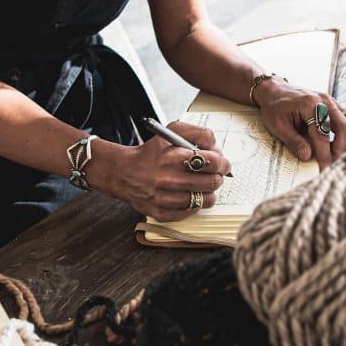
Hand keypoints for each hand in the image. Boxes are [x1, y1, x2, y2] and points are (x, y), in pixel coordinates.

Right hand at [102, 121, 231, 220]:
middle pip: (212, 182)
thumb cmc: (150, 153)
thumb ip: (197, 132)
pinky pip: (192, 212)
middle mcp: (168, 179)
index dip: (222, 162)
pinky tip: (189, 194)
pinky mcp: (162, 213)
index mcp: (172, 156)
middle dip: (218, 177)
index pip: (212, 161)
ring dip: (209, 192)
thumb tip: (215, 145)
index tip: (222, 163)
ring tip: (202, 185)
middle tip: (214, 174)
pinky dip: (195, 204)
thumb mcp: (170, 132)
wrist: (122, 173)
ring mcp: (165, 199)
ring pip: (206, 200)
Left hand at [254, 78, 345, 168]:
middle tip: (330, 162)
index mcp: (309, 104)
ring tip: (333, 153)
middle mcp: (324, 100)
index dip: (324, 155)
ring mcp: (332, 101)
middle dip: (340, 149)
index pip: (322, 135)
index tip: (323, 169)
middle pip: (345, 128)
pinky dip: (345, 135)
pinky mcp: (335, 105)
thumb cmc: (274, 107)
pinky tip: (334, 143)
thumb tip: (308, 157)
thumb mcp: (277, 126)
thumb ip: (294, 141)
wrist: (275, 90)